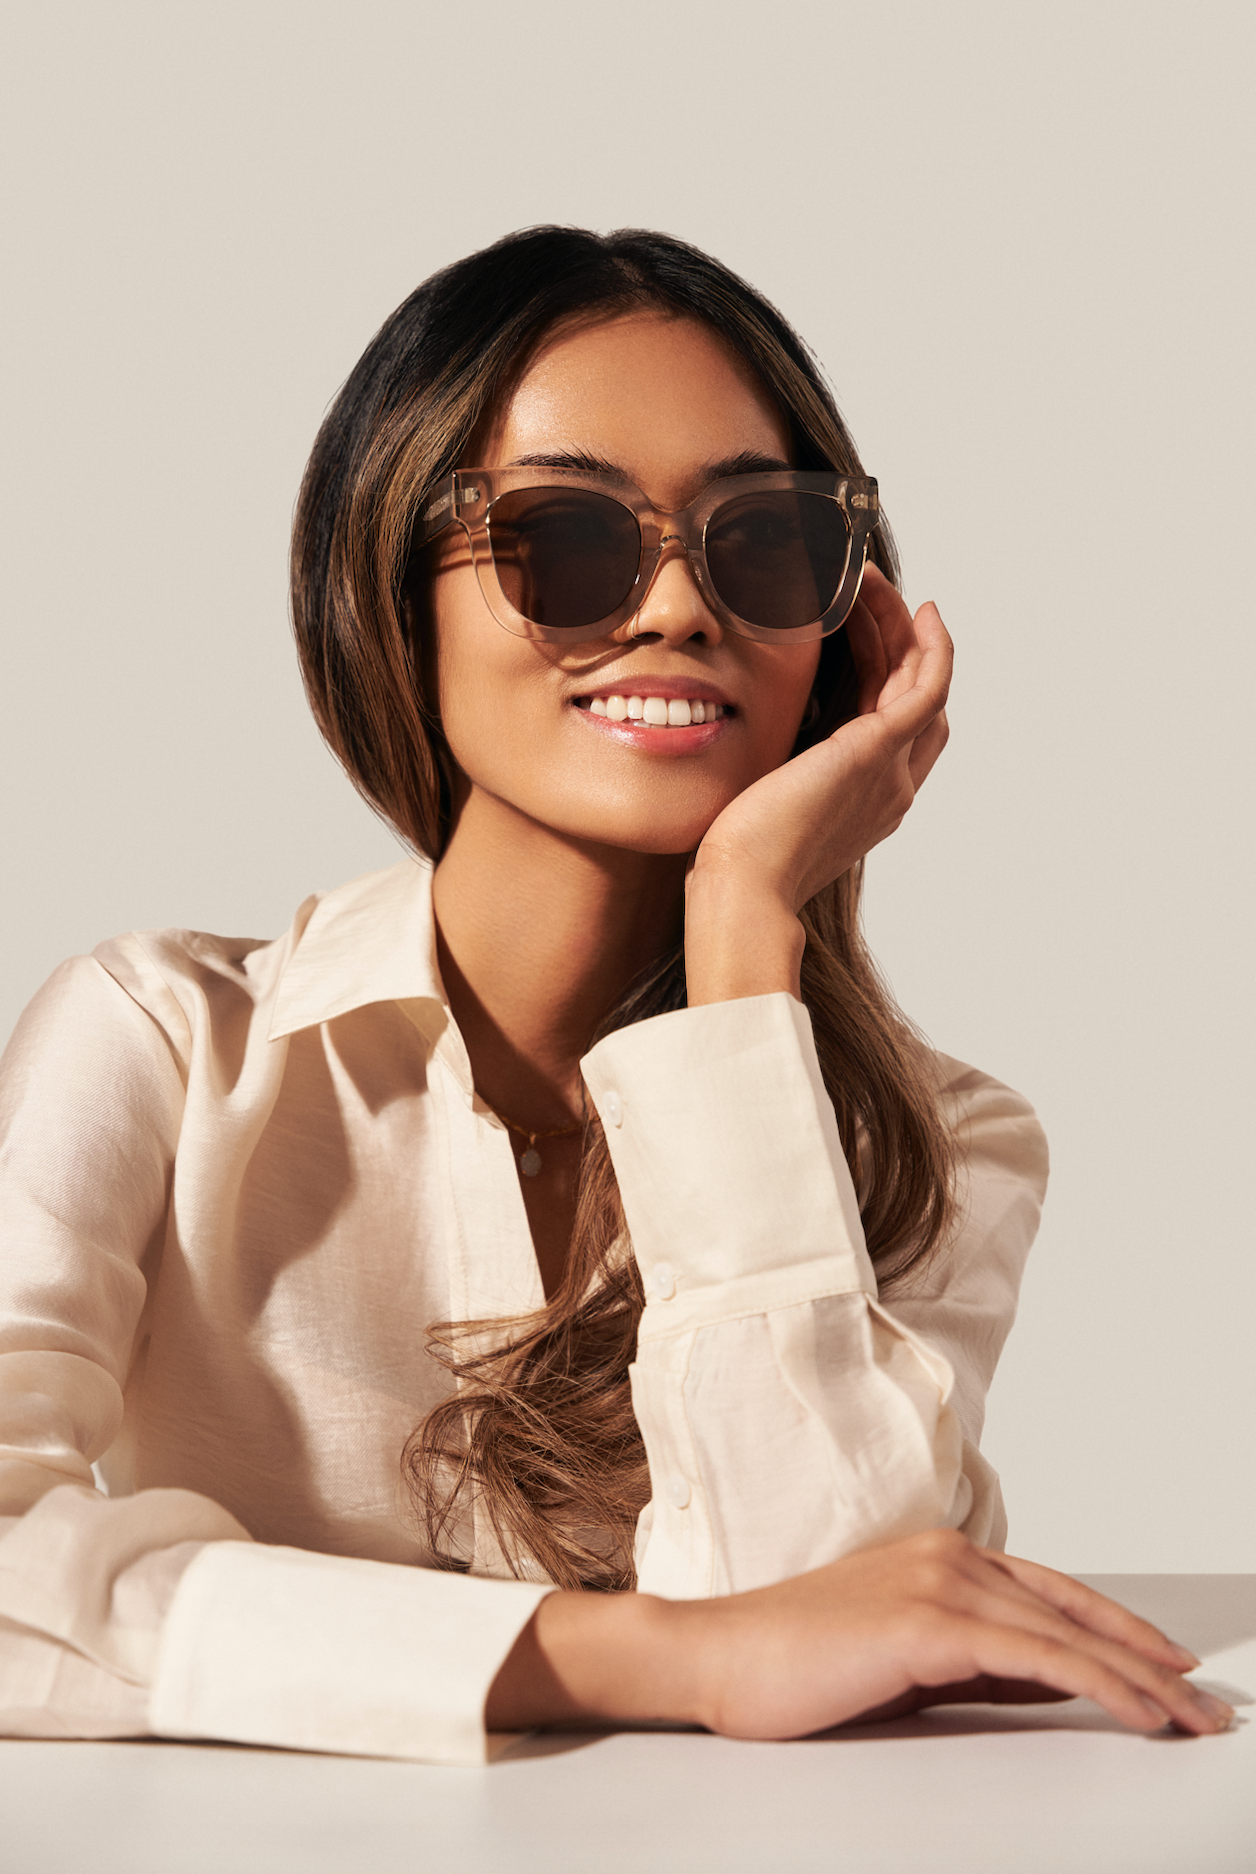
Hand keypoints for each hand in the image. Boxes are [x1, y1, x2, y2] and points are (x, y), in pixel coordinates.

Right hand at [487, 1529, 1232, 1739]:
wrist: (717, 1658)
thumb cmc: (794, 1667)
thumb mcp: (904, 1663)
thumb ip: (976, 1662)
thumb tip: (1051, 1682)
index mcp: (940, 1558)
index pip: (1056, 1595)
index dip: (1121, 1631)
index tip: (1171, 1669)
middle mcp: (949, 1556)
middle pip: (1075, 1611)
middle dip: (1150, 1661)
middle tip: (1205, 1705)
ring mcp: (939, 1583)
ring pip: (1067, 1634)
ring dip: (1140, 1680)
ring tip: (1189, 1719)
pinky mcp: (928, 1622)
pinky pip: (1037, 1657)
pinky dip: (1097, 1682)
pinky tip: (1135, 1709)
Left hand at [684, 568, 951, 1003]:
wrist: (744, 888)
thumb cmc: (738, 858)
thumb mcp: (764, 805)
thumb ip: (776, 774)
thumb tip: (748, 744)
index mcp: (867, 802)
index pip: (898, 729)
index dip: (893, 679)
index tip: (872, 637)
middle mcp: (892, 786)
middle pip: (917, 699)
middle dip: (900, 643)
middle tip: (876, 598)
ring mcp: (892, 769)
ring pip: (921, 681)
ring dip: (905, 629)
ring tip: (880, 587)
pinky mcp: (878, 749)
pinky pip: (927, 681)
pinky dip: (930, 642)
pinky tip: (918, 607)